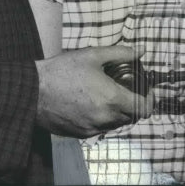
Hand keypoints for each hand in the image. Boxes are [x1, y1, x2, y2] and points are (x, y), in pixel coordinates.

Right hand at [35, 45, 151, 137]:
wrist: (33, 91)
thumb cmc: (63, 70)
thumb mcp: (93, 55)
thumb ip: (120, 53)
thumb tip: (140, 51)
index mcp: (112, 99)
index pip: (144, 108)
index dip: (150, 99)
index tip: (147, 90)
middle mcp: (105, 118)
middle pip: (132, 116)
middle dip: (134, 103)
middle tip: (128, 88)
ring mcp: (92, 128)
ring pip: (116, 123)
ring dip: (119, 111)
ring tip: (110, 94)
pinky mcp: (80, 134)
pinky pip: (101, 128)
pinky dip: (104, 117)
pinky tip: (94, 103)